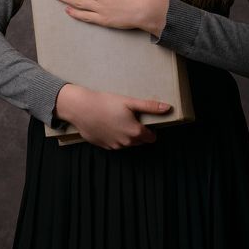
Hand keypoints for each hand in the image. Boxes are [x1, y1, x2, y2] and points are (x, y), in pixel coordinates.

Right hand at [54, 83, 171, 149]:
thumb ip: (150, 106)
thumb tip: (168, 108)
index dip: (150, 129)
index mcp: (135, 132)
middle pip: (139, 140)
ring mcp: (114, 146)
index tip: (143, 119)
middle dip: (138, 132)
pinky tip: (108, 125)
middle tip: (130, 117)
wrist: (81, 108)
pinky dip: (114, 136)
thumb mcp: (130, 102)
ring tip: (118, 119)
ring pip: (127, 143)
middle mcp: (126, 143)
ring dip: (126, 135)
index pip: (151, 137)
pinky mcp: (104, 146)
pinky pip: (114, 143)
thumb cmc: (106, 103)